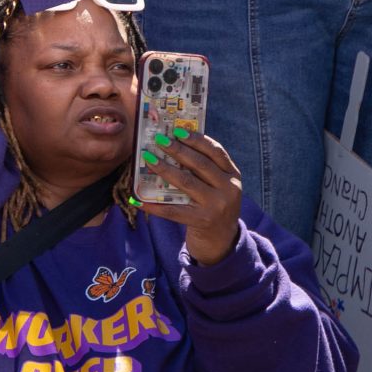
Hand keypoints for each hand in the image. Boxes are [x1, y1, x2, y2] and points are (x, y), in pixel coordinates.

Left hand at [136, 131, 242, 264]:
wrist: (223, 241)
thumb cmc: (215, 206)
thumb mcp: (219, 186)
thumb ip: (206, 169)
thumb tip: (175, 145)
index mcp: (233, 175)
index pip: (216, 151)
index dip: (197, 140)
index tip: (177, 130)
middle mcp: (228, 189)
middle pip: (200, 165)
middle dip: (177, 150)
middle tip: (158, 140)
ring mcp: (216, 206)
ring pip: (186, 183)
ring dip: (164, 169)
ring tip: (148, 159)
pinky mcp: (202, 221)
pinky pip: (173, 210)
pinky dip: (154, 205)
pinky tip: (139, 198)